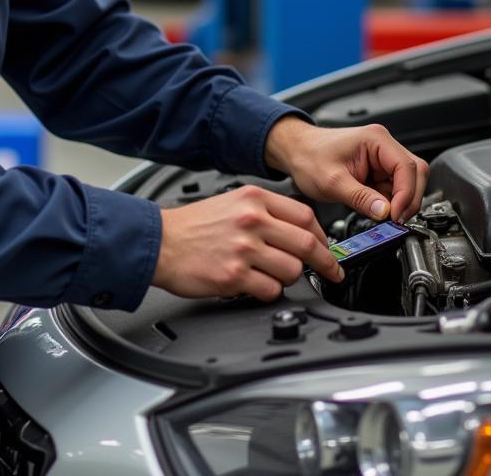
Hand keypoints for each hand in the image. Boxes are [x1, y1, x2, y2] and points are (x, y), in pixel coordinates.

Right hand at [151, 185, 343, 300]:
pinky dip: (270, 292)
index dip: (323, 236)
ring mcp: (244, 249)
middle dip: (325, 262)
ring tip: (274, 275)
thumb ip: (266, 211)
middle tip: (331, 272)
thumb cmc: (193, 225)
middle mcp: (251, 220)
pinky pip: (271, 291)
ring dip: (290, 278)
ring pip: (292, 270)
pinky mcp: (233, 276)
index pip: (305, 216)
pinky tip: (257, 285)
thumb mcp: (232, 201)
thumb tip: (300, 230)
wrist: (159, 241)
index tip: (327, 248)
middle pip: (307, 243)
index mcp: (254, 199)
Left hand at [264, 117, 428, 221]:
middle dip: (409, 199)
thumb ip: (360, 198)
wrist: (295, 152)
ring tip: (385, 218)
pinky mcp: (377, 171)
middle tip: (396, 221)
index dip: (406, 194)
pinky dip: (391, 203)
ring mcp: (381, 158)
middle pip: (415, 173)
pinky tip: (379, 211)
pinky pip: (394, 189)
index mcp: (376, 139)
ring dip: (400, 202)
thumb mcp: (332, 182)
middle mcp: (383, 145)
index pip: (407, 167)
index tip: (396, 215)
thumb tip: (385, 213)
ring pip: (408, 182)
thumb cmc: (308, 156)